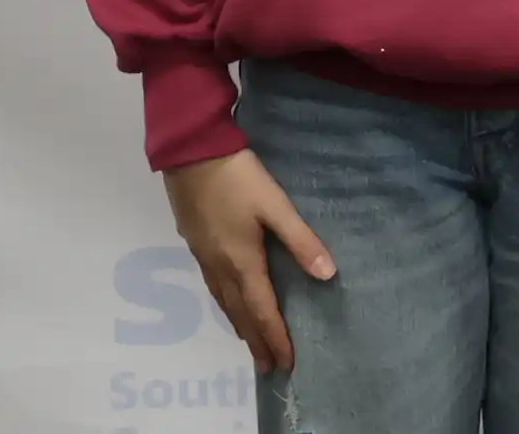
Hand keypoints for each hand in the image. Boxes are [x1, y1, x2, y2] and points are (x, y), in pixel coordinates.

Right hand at [162, 149, 333, 374]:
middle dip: (256, 341)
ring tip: (250, 343)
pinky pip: (212, 287)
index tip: (287, 363)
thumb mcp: (275, 205)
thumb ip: (301, 240)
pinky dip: (224, 305)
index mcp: (242, 262)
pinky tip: (227, 301)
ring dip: (239, 326)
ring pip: (223, 302)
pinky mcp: (195, 243)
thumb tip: (328, 275)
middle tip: (268, 367)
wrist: (190, 152)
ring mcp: (204, 256)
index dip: (276, 337)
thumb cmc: (237, 178)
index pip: (262, 310)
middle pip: (240, 313)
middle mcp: (220, 267)